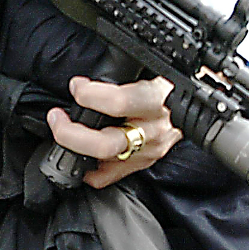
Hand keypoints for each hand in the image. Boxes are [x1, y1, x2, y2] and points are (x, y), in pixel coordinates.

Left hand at [46, 76, 182, 187]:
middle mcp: (153, 130)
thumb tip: (82, 82)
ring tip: (61, 130)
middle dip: (71, 132)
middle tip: (56, 117)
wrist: (192, 109)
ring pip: (105, 160)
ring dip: (74, 147)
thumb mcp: (148, 73)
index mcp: (155, 100)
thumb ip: (119, 79)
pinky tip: (79, 156)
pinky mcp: (142, 165)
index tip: (76, 86)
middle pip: (106, 143)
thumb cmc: (164, 88)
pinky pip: (108, 176)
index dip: (89, 95)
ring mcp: (148, 152)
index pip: (119, 102)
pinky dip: (88, 168)